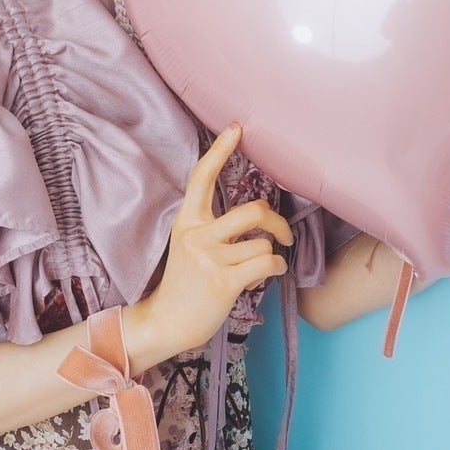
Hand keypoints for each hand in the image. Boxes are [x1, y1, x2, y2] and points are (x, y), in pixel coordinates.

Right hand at [137, 124, 292, 354]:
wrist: (167, 322)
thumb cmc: (185, 284)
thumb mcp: (190, 246)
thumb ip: (213, 227)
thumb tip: (256, 215)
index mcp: (187, 222)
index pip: (202, 177)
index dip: (220, 150)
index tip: (237, 127)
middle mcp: (197, 235)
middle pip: (252, 211)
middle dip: (277, 221)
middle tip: (282, 233)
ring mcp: (209, 259)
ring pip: (264, 246)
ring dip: (270, 259)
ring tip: (256, 270)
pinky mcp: (223, 282)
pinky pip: (266, 265)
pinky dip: (274, 271)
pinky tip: (259, 280)